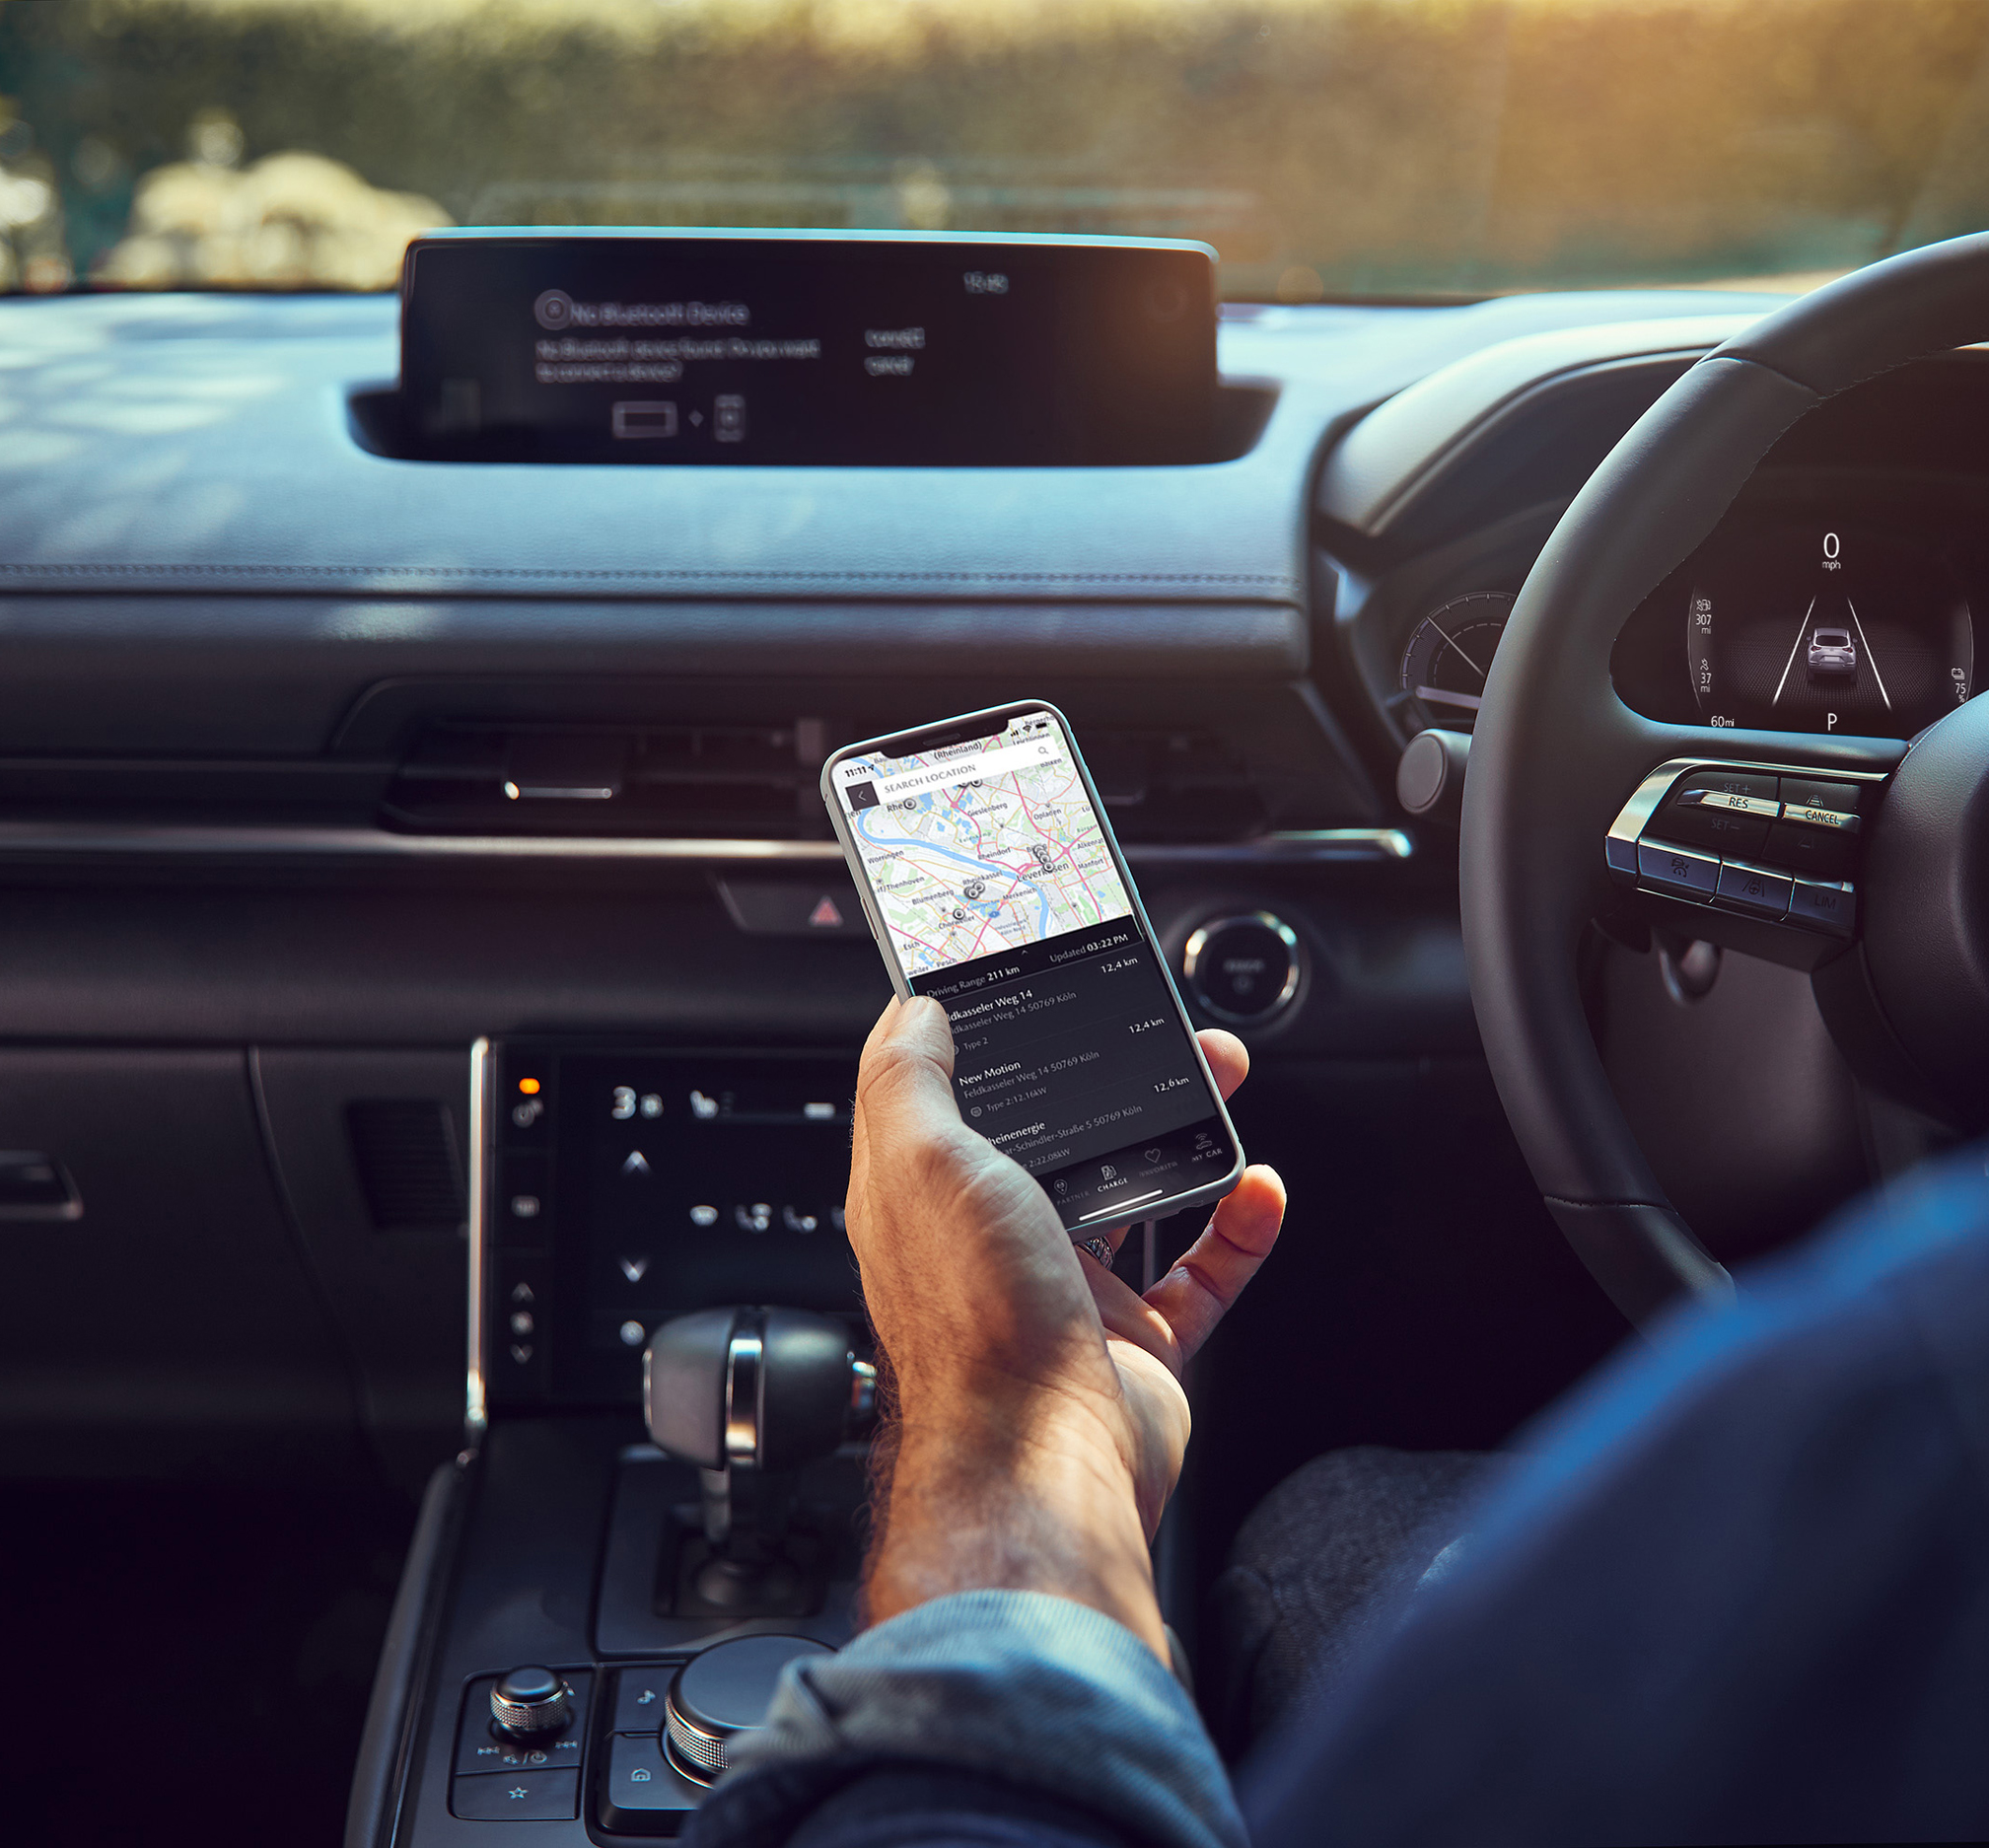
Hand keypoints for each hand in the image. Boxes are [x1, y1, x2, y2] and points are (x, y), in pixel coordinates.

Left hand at [846, 995, 1285, 1658]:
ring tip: (1221, 1080)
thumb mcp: (921, 1163)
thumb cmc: (977, 1325)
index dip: (992, 1032)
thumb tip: (911, 1009)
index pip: (953, 1092)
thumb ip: (907, 1077)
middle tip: (1159, 1028)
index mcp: (929, 1194)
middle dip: (1111, 1071)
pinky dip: (1236, 1229)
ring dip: (1182, 1129)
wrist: (1045, 1465)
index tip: (1035, 980)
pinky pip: (1200, 1272)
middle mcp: (994, 1238)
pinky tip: (1258, 1190)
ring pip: (1135, 1186)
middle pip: (1059, 1130)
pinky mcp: (1135, 1340)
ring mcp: (1068, 1289)